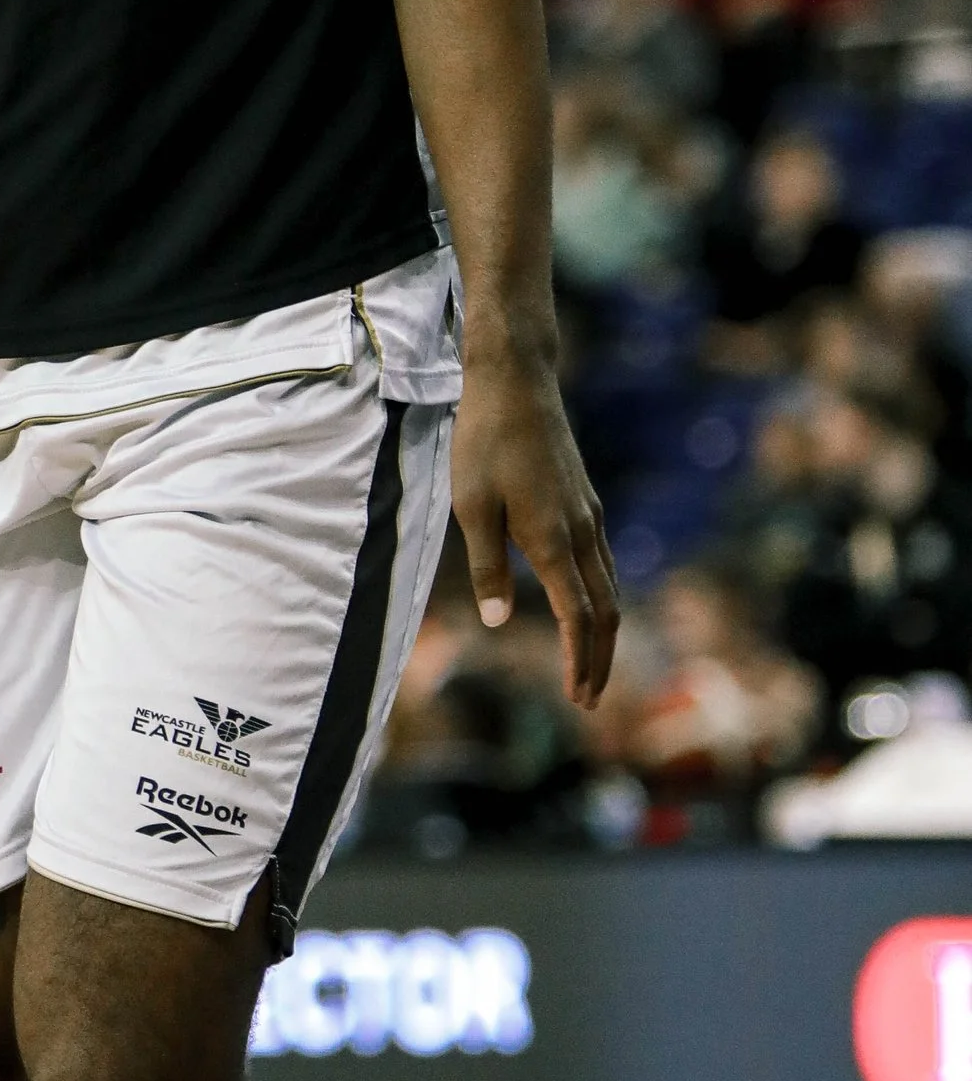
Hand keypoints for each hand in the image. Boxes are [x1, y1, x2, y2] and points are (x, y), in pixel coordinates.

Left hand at [451, 344, 618, 706]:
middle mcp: (582, 531)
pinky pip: (602, 563)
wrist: (515, 382)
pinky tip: (585, 607)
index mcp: (553, 539)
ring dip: (602, 633)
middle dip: (598, 659)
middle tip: (587, 698)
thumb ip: (488, 566)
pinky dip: (599, 598)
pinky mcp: (585, 502)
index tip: (576, 696)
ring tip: (588, 665)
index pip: (577, 617)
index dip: (577, 660)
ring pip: (609, 587)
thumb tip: (498, 622)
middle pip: (606, 611)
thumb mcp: (471, 505)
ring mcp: (589, 515)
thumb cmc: (484, 441)